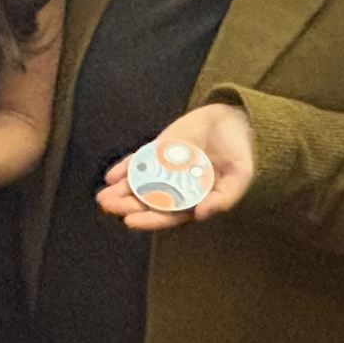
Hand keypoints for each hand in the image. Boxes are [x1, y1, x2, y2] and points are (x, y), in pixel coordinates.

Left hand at [97, 102, 255, 230]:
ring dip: (121, 191)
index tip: (130, 221)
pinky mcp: (160, 150)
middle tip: (108, 206)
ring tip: (103, 197)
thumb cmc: (240, 153)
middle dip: (127, 205)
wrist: (236, 121)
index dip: (149, 219)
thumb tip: (200, 214)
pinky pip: (140, 161)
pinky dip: (126, 168)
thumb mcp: (240, 176)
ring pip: (140, 183)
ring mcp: (166, 168)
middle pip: (148, 201)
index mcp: (194, 199)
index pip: (168, 215)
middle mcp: (177, 187)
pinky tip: (112, 176)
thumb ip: (223, 198)